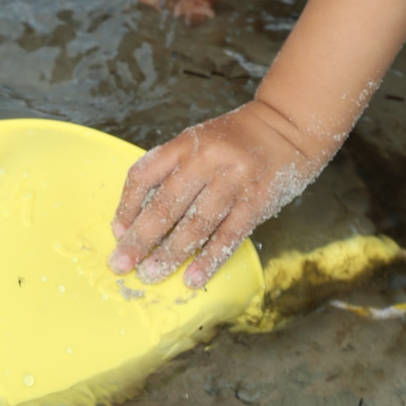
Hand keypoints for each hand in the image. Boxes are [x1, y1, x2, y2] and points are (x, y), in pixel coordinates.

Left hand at [107, 99, 332, 289]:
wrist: (287, 127)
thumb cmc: (235, 139)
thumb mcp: (198, 142)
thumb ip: (172, 170)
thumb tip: (140, 216)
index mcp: (185, 144)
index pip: (144, 174)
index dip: (127, 206)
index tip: (118, 231)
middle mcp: (207, 161)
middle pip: (165, 205)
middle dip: (140, 239)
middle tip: (121, 264)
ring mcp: (233, 182)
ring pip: (194, 225)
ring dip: (170, 255)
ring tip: (151, 275)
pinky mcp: (256, 202)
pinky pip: (227, 237)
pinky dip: (208, 260)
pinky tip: (192, 278)